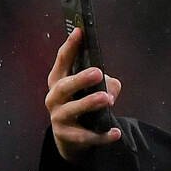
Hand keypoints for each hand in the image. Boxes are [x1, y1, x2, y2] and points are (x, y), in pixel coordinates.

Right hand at [45, 27, 122, 160]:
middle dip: (80, 79)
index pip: (62, 60)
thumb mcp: (92, 90)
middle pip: (64, 87)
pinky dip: (102, 135)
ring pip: (72, 110)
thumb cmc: (83, 105)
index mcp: (58, 80)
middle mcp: (54, 98)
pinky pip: (87, 136)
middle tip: (98, 72)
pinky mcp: (68, 137)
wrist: (72, 139)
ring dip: (89, 103)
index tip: (80, 30)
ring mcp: (59, 118)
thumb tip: (110, 87)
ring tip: (106, 99)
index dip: (70, 46)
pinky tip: (116, 133)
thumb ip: (105, 84)